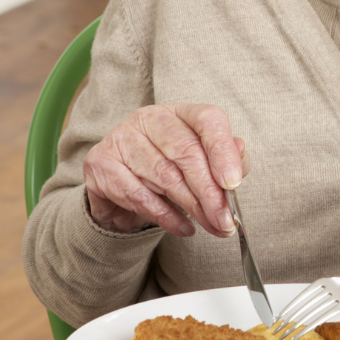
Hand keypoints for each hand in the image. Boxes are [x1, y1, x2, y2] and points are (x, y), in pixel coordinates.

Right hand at [82, 103, 248, 236]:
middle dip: (210, 192)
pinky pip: (138, 194)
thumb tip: (239, 159)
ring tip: (212, 226)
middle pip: (186, 153)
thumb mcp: (203, 160)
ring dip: (192, 207)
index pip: (208, 120)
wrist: (119, 184)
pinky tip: (184, 227)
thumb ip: (226, 160)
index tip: (233, 183)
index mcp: (181, 112)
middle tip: (225, 219)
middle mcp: (150, 118)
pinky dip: (164, 216)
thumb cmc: (170, 168)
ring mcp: (121, 138)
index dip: (223, 151)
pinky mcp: (100, 162)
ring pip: (164, 176)